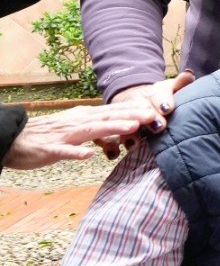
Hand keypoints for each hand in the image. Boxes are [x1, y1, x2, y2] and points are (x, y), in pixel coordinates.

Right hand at [4, 101, 170, 169]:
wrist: (14, 139)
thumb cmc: (49, 135)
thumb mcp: (77, 128)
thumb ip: (98, 127)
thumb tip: (122, 126)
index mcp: (84, 117)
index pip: (114, 112)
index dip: (136, 110)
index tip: (159, 110)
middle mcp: (77, 122)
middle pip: (108, 117)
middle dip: (132, 116)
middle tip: (155, 116)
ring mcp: (64, 135)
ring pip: (91, 130)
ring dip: (111, 128)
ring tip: (132, 127)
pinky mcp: (49, 149)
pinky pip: (63, 151)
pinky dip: (75, 153)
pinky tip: (88, 155)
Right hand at [98, 72, 193, 157]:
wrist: (132, 97)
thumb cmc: (156, 97)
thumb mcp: (167, 88)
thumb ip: (179, 84)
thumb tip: (189, 74)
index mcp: (149, 94)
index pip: (156, 95)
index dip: (162, 101)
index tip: (168, 108)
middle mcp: (132, 104)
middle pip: (138, 110)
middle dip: (146, 119)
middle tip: (158, 127)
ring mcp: (119, 117)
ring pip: (119, 123)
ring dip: (126, 133)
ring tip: (133, 144)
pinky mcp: (110, 130)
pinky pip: (105, 138)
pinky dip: (108, 146)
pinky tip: (113, 154)